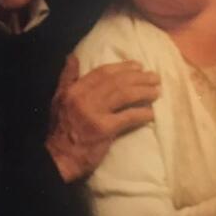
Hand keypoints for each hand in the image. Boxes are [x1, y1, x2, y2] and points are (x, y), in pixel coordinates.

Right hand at [46, 55, 160, 182]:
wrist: (59, 158)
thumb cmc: (60, 129)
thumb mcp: (58, 99)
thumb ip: (67, 78)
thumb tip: (73, 57)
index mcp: (74, 89)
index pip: (102, 72)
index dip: (122, 68)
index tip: (138, 66)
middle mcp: (84, 98)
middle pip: (116, 82)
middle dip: (138, 77)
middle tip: (154, 77)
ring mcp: (94, 113)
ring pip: (124, 95)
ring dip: (144, 92)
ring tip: (157, 91)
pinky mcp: (104, 129)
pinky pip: (128, 117)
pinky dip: (142, 114)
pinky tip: (151, 113)